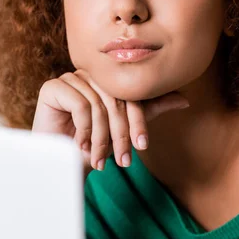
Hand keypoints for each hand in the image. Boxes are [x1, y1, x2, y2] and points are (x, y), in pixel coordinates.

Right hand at [31, 69, 189, 178]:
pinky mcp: (53, 87)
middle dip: (121, 135)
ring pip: (98, 105)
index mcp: (108, 82)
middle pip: (115, 101)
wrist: (59, 162)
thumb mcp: (125, 129)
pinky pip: (79, 104)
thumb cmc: (91, 145)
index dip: (138, 122)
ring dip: (101, 138)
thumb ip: (150, 110)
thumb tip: (185, 99)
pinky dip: (84, 129)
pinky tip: (81, 146)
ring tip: (99, 160)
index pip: (130, 96)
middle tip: (123, 161)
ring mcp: (70, 79)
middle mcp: (90, 76)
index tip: (142, 146)